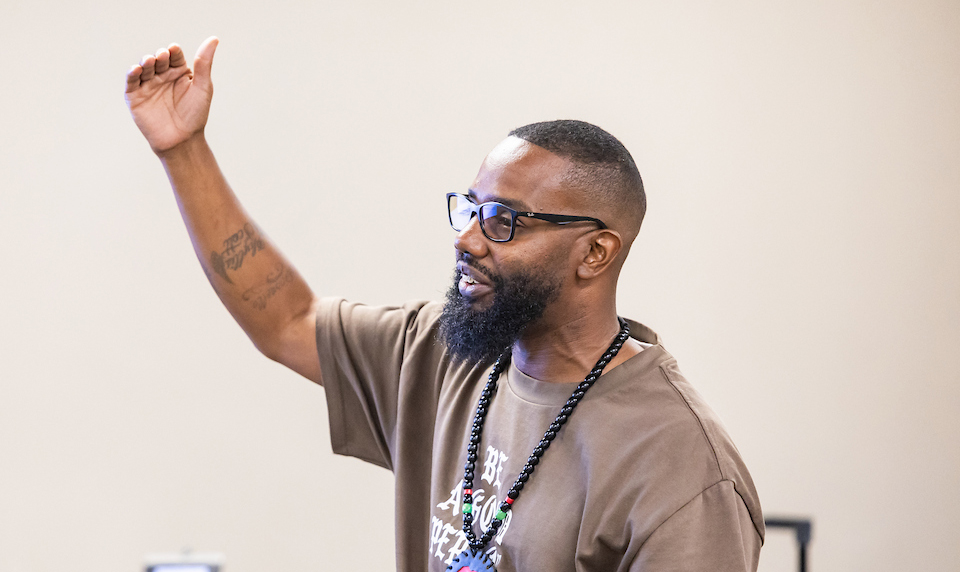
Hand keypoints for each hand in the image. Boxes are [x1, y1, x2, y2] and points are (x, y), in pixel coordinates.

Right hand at [125, 37, 218, 153]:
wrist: (182, 141)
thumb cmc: (195, 115)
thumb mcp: (202, 87)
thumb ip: (204, 63)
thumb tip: (214, 38)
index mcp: (179, 72)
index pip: (175, 56)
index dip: (173, 52)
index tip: (174, 50)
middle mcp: (162, 76)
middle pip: (158, 60)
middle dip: (159, 56)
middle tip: (162, 56)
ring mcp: (148, 85)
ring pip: (144, 68)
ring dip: (146, 62)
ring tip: (150, 60)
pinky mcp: (135, 96)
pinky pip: (131, 82)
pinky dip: (132, 74)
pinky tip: (137, 70)